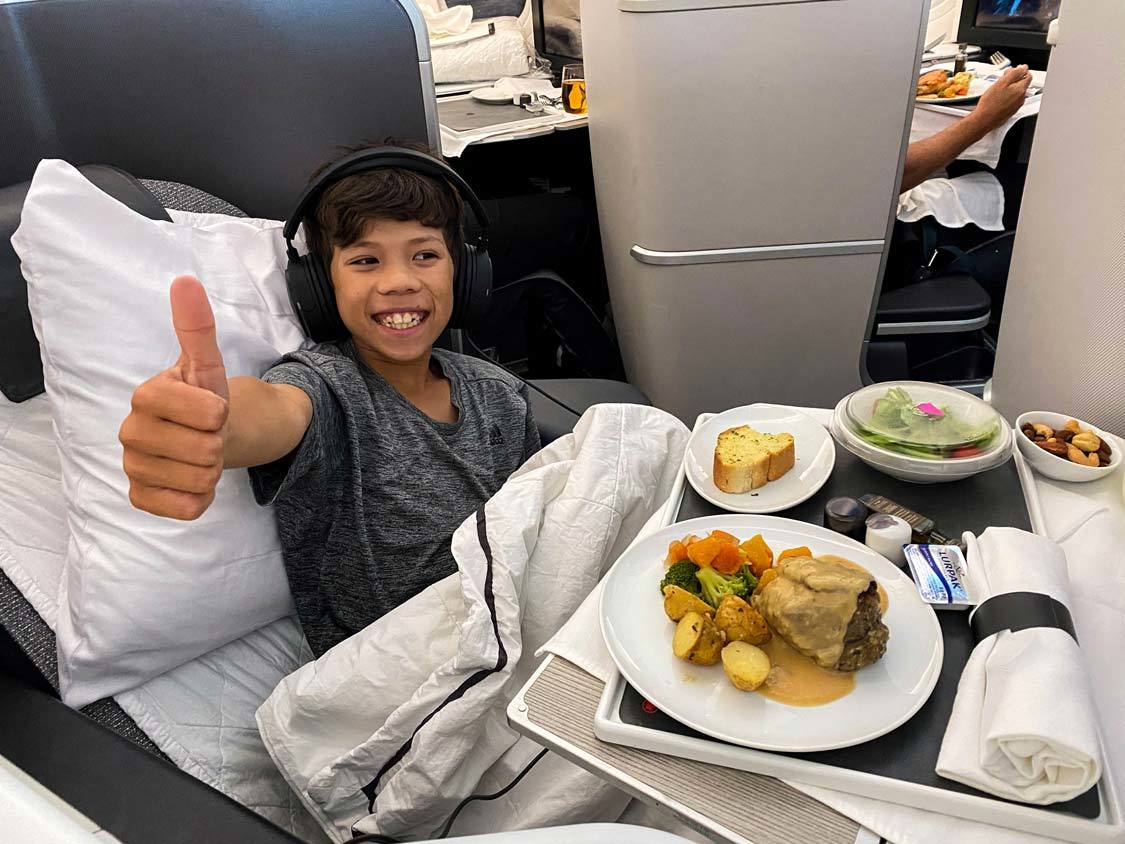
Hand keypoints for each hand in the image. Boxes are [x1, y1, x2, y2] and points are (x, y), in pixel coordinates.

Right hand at [119, 276, 229, 519]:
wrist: (204, 436)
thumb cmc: (204, 399)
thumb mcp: (207, 363)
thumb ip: (197, 327)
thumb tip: (186, 282)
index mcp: (146, 396)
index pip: (205, 413)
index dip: (219, 413)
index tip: (213, 409)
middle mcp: (130, 432)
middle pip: (205, 450)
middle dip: (219, 444)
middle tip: (208, 435)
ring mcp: (133, 467)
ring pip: (200, 479)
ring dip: (212, 470)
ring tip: (201, 455)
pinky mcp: (141, 498)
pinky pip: (186, 508)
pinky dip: (201, 498)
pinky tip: (191, 480)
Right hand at [972, 65, 1031, 131]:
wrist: (984, 120)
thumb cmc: (990, 104)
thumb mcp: (1001, 83)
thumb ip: (1014, 73)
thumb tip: (1023, 68)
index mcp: (1020, 89)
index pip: (1028, 75)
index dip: (1020, 71)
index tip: (1011, 71)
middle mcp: (1021, 98)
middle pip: (1022, 84)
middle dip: (1014, 80)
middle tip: (1002, 80)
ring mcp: (1017, 105)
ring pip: (1017, 92)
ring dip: (1010, 88)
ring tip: (998, 90)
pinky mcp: (1011, 111)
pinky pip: (1012, 100)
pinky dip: (1007, 97)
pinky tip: (998, 98)